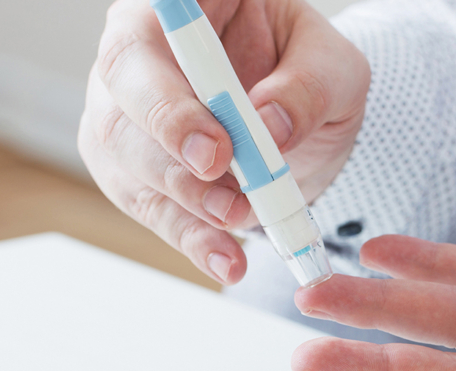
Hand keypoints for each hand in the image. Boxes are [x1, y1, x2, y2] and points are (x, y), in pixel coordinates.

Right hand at [79, 0, 368, 284]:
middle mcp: (134, 59)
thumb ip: (308, 87)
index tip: (215, 149)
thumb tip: (270, 127)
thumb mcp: (334, 67)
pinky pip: (150, 210)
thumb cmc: (309, 71)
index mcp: (174, 9)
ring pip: (127, 166)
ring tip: (242, 224)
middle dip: (174, 163)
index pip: (141, 43)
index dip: (166, 100)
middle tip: (230, 199)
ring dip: (185, 206)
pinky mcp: (131, 173)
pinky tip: (225, 260)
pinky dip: (191, 241)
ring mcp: (123, 117)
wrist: (305, 122)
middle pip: (121, 109)